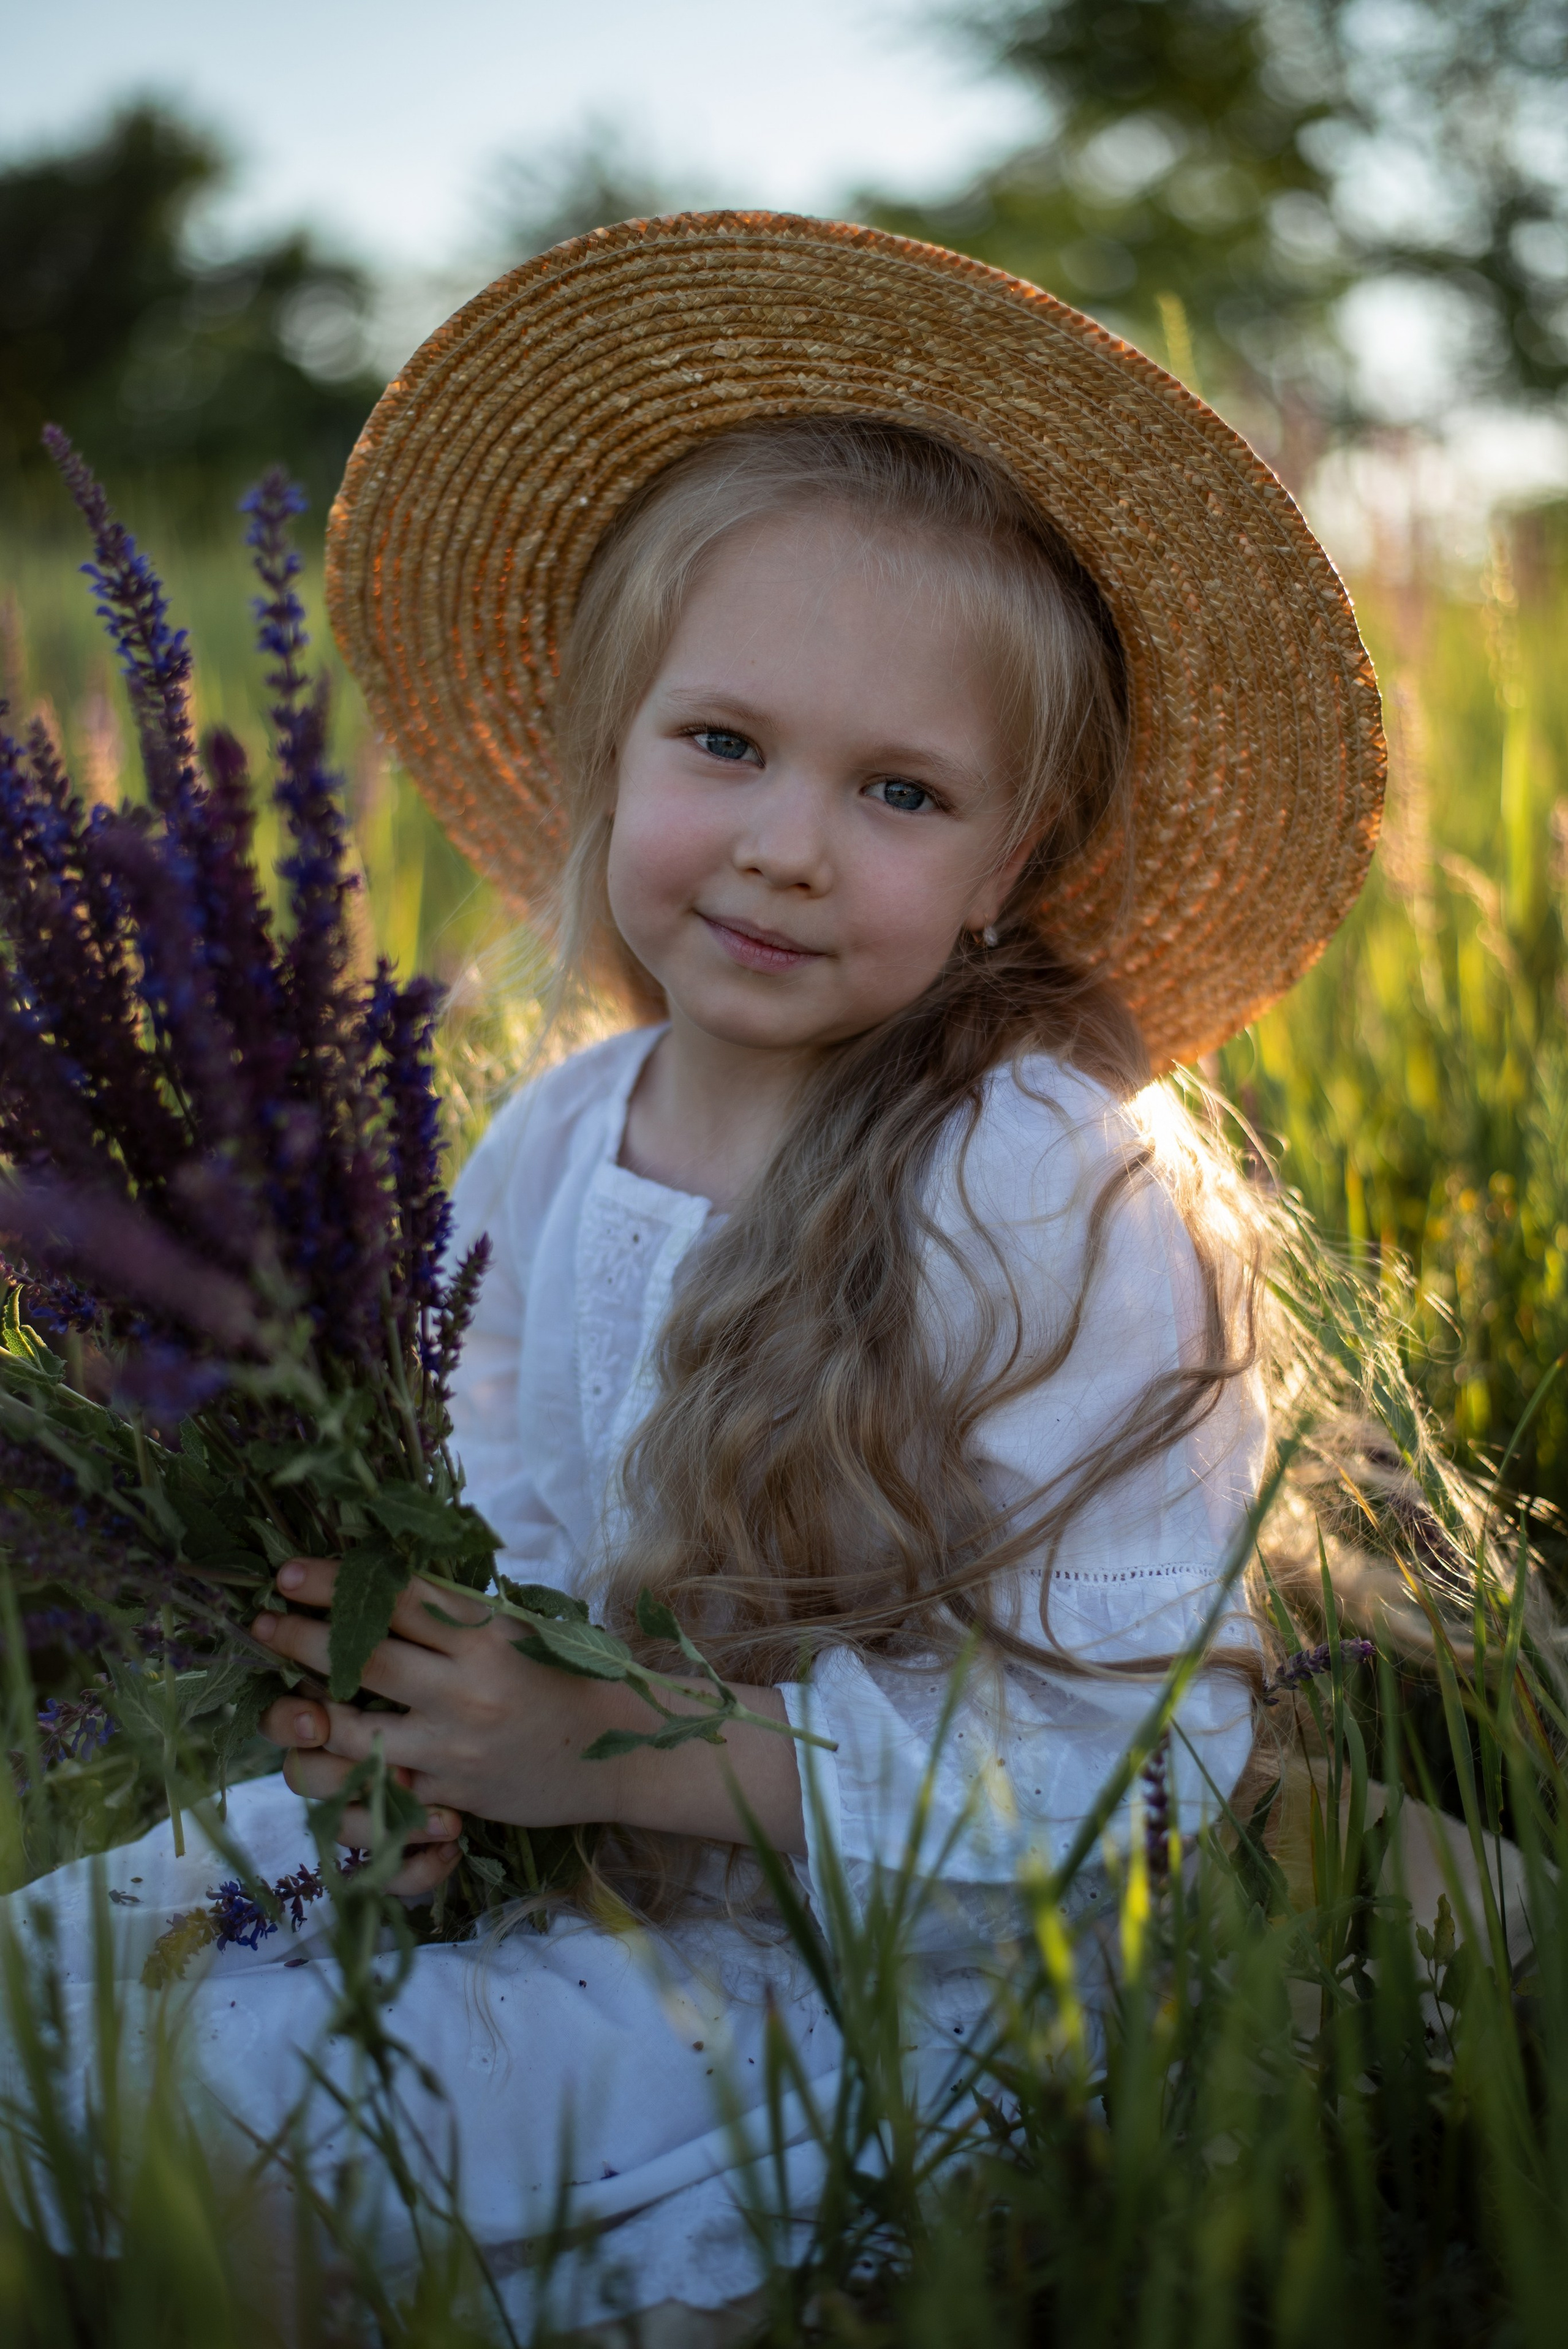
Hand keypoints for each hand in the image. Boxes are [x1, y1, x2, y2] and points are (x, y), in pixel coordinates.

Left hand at [254, 1557, 807, 1870]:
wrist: (621, 1751)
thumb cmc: (565, 1678)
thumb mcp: (518, 1631)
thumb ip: (456, 1615)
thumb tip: (380, 1586)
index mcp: (484, 1634)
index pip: (394, 1598)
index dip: (333, 1583)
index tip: (287, 1571)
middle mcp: (465, 1686)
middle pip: (360, 1658)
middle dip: (298, 1639)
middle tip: (261, 1624)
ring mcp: (453, 1744)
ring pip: (350, 1733)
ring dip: (302, 1715)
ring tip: (281, 1704)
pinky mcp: (449, 1792)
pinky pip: (377, 1786)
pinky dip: (343, 1773)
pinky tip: (321, 1758)